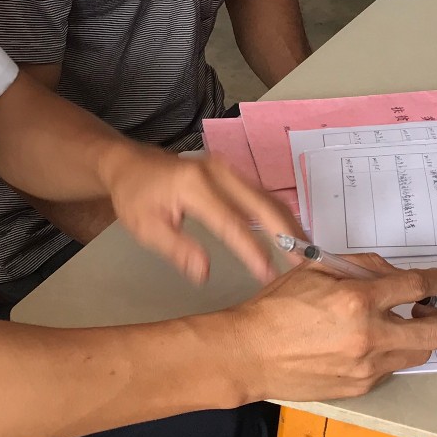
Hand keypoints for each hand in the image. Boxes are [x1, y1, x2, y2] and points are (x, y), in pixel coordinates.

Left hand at [103, 144, 304, 284]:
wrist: (131, 163)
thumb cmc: (136, 197)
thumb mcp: (146, 228)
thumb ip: (177, 250)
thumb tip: (205, 273)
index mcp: (194, 186)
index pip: (231, 223)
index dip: (252, 249)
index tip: (269, 272)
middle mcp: (217, 172)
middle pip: (261, 204)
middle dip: (286, 232)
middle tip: (304, 261)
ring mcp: (227, 169)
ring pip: (266, 198)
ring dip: (288, 224)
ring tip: (305, 250)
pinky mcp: (232, 172)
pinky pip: (260, 194)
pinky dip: (278, 215)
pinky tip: (290, 233)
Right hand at [228, 258, 436, 400]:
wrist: (249, 355)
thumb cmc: (275, 308)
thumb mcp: (314, 270)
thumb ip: (359, 267)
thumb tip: (390, 274)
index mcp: (357, 300)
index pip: (416, 287)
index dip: (434, 281)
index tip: (436, 280)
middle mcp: (369, 336)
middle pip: (432, 332)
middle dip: (436, 316)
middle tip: (423, 308)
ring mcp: (366, 368)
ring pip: (416, 354)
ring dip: (415, 337)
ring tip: (396, 326)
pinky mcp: (359, 388)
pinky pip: (389, 369)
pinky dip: (387, 354)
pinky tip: (367, 344)